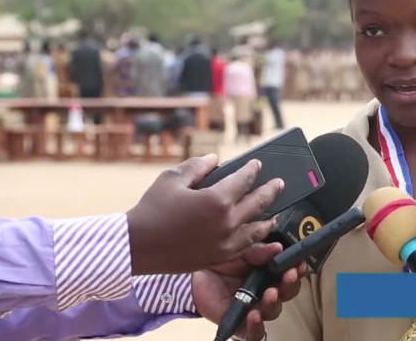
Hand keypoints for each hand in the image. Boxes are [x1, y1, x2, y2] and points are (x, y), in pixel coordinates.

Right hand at [127, 154, 283, 274]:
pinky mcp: (218, 257)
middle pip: (257, 203)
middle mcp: (226, 222)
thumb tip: (215, 159)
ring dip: (268, 218)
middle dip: (270, 191)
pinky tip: (256, 234)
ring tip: (274, 212)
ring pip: (256, 229)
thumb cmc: (152, 209)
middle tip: (278, 184)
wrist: (137, 246)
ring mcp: (224, 242)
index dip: (253, 169)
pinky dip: (255, 239)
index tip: (257, 164)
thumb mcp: (172, 179)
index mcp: (216, 199)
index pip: (244, 180)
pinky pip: (244, 247)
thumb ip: (197, 167)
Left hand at [192, 242, 308, 340]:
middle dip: (290, 285)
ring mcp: (256, 308)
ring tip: (270, 295)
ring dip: (274, 303)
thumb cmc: (222, 262)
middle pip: (287, 293)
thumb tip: (277, 247)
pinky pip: (255, 333)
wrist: (197, 277)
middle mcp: (267, 291)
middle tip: (289, 276)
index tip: (300, 263)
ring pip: (274, 311)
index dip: (298, 269)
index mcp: (270, 272)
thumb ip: (257, 251)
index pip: (290, 272)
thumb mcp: (239, 251)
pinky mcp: (242, 325)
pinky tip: (254, 316)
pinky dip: (257, 327)